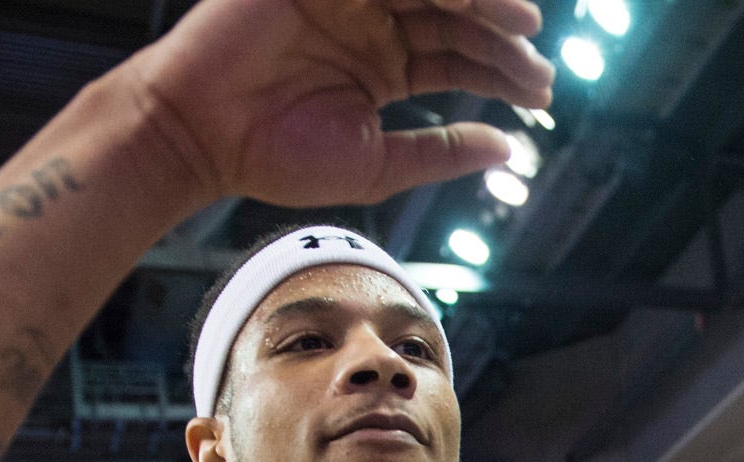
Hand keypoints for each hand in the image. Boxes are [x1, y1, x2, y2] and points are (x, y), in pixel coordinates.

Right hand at [125, 0, 554, 209]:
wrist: (201, 136)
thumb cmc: (275, 155)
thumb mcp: (377, 164)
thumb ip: (440, 152)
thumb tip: (507, 149)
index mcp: (387, 64)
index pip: (460, 56)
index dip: (503, 70)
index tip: (542, 93)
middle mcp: (372, 22)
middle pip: (454, 13)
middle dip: (500, 31)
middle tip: (536, 54)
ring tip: (518, 25)